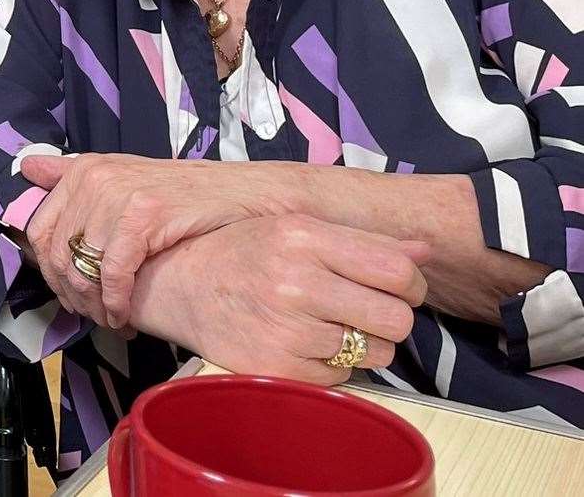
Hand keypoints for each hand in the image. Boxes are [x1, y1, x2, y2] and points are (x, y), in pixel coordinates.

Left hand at [22, 152, 283, 328]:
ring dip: (92, 305)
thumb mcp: (127, 177)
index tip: (68, 294)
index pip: (39, 229)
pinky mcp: (143, 215)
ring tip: (110, 319)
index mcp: (85, 169)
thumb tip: (28, 169)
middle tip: (90, 315)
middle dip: (69, 293)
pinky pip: (112, 272)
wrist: (249, 197)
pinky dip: (115, 302)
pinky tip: (125, 316)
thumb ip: (75, 175)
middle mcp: (95, 177)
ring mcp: (117, 194)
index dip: (48, 271)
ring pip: (81, 266)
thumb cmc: (186, 196)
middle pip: (55, 252)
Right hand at [126, 214, 428, 384]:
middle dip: (389, 318)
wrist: (178, 285)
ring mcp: (286, 328)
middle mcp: (295, 280)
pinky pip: (343, 377)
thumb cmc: (244, 252)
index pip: (399, 272)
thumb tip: (426, 252)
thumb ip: (364, 240)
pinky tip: (303, 343)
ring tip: (327, 325)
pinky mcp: (278, 366)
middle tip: (363, 310)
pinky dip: (331, 364)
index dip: (410, 285)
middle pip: (396, 319)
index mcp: (303, 237)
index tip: (395, 288)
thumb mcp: (296, 229)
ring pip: (375, 353)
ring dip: (362, 344)